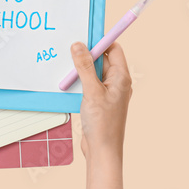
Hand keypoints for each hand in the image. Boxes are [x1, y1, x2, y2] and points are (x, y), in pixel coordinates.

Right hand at [71, 41, 131, 162]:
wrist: (102, 151)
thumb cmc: (103, 124)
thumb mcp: (91, 91)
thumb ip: (85, 67)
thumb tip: (79, 46)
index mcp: (121, 78)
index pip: (114, 49)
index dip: (100, 42)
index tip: (84, 37)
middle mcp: (117, 83)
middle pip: (103, 60)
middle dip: (87, 55)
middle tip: (70, 51)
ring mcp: (108, 93)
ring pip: (94, 72)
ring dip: (81, 70)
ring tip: (67, 69)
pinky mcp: (99, 102)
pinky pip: (89, 85)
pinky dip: (80, 82)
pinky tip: (68, 84)